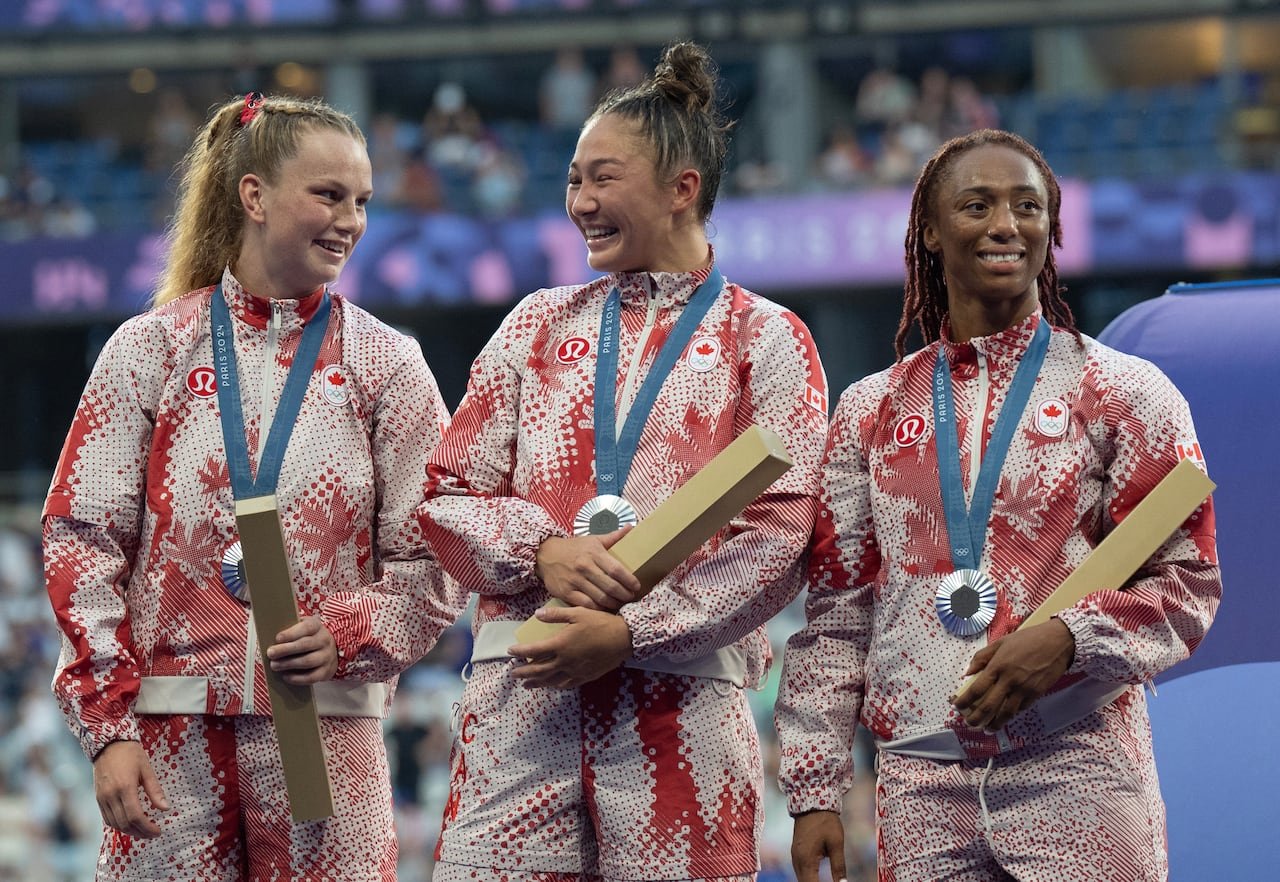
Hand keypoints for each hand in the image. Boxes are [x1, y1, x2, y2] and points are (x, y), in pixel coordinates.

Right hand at [93, 740, 169, 837]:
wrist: (108, 744)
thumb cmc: (131, 754)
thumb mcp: (147, 769)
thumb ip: (155, 790)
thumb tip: (165, 808)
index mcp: (125, 787)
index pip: (135, 816)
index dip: (147, 827)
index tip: (158, 831)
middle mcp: (111, 795)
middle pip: (125, 823)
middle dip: (140, 832)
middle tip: (153, 834)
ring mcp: (102, 798)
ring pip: (115, 824)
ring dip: (130, 831)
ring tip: (144, 831)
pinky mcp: (98, 798)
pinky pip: (107, 818)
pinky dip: (119, 825)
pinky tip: (130, 824)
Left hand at [265, 614, 337, 684]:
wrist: (330, 650)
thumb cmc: (309, 638)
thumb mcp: (302, 628)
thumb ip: (290, 629)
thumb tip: (270, 634)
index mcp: (317, 627)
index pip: (306, 628)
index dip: (291, 633)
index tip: (277, 638)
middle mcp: (325, 640)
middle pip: (305, 645)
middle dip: (285, 650)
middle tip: (270, 653)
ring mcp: (327, 657)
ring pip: (308, 661)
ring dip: (289, 664)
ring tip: (274, 665)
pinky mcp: (326, 671)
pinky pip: (311, 677)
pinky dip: (297, 678)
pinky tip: (285, 676)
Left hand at [507, 605, 632, 688]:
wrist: (624, 638)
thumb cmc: (601, 622)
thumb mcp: (578, 613)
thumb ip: (556, 615)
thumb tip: (536, 614)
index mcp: (561, 644)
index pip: (533, 650)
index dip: (520, 651)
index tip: (510, 651)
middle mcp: (565, 661)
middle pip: (539, 670)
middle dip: (524, 672)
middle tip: (513, 674)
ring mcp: (575, 671)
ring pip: (551, 680)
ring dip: (537, 682)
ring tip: (527, 684)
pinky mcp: (586, 676)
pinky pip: (567, 684)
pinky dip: (556, 685)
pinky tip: (552, 685)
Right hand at [535, 529, 642, 611]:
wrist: (545, 554)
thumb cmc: (573, 548)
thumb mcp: (593, 539)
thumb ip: (613, 537)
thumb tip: (631, 528)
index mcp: (594, 553)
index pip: (616, 569)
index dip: (629, 580)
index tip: (637, 586)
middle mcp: (584, 567)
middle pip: (610, 586)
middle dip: (624, 595)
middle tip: (631, 597)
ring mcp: (575, 581)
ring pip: (600, 598)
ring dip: (614, 604)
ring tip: (621, 604)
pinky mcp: (566, 592)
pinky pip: (586, 605)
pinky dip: (598, 609)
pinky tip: (605, 609)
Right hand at [792, 810, 846, 881]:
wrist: (811, 803)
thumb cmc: (826, 822)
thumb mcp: (836, 844)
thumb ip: (839, 866)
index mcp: (806, 860)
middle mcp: (797, 860)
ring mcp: (795, 856)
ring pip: (801, 878)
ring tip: (823, 881)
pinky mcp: (796, 852)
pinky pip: (800, 871)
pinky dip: (808, 877)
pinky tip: (817, 879)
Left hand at [951, 617, 1075, 731]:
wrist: (1058, 641)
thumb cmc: (1028, 639)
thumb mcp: (1001, 642)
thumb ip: (982, 657)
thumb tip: (968, 672)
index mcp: (998, 666)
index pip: (976, 689)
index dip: (965, 701)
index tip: (956, 706)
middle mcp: (1009, 680)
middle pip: (989, 706)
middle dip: (976, 718)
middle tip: (969, 724)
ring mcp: (1024, 689)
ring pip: (1006, 713)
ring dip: (994, 724)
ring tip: (986, 729)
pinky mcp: (1037, 694)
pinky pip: (1021, 708)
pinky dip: (1011, 714)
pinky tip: (1004, 717)